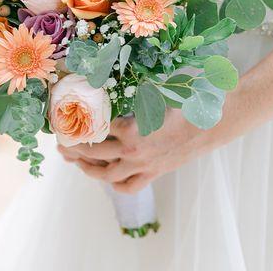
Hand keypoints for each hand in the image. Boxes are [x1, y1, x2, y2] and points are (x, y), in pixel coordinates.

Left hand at [58, 109, 207, 193]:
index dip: (77, 127)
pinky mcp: (154, 174)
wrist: (211, 123)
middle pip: (94, 154)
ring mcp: (143, 166)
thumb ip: (130, 96)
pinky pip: (129, 186)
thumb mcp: (153, 95)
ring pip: (107, 175)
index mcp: (130, 129)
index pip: (94, 130)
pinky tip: (108, 178)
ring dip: (88, 169)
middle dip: (74, 150)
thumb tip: (109, 86)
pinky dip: (116, 184)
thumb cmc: (183, 104)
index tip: (65, 124)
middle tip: (61, 146)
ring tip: (76, 162)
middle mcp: (133, 151)